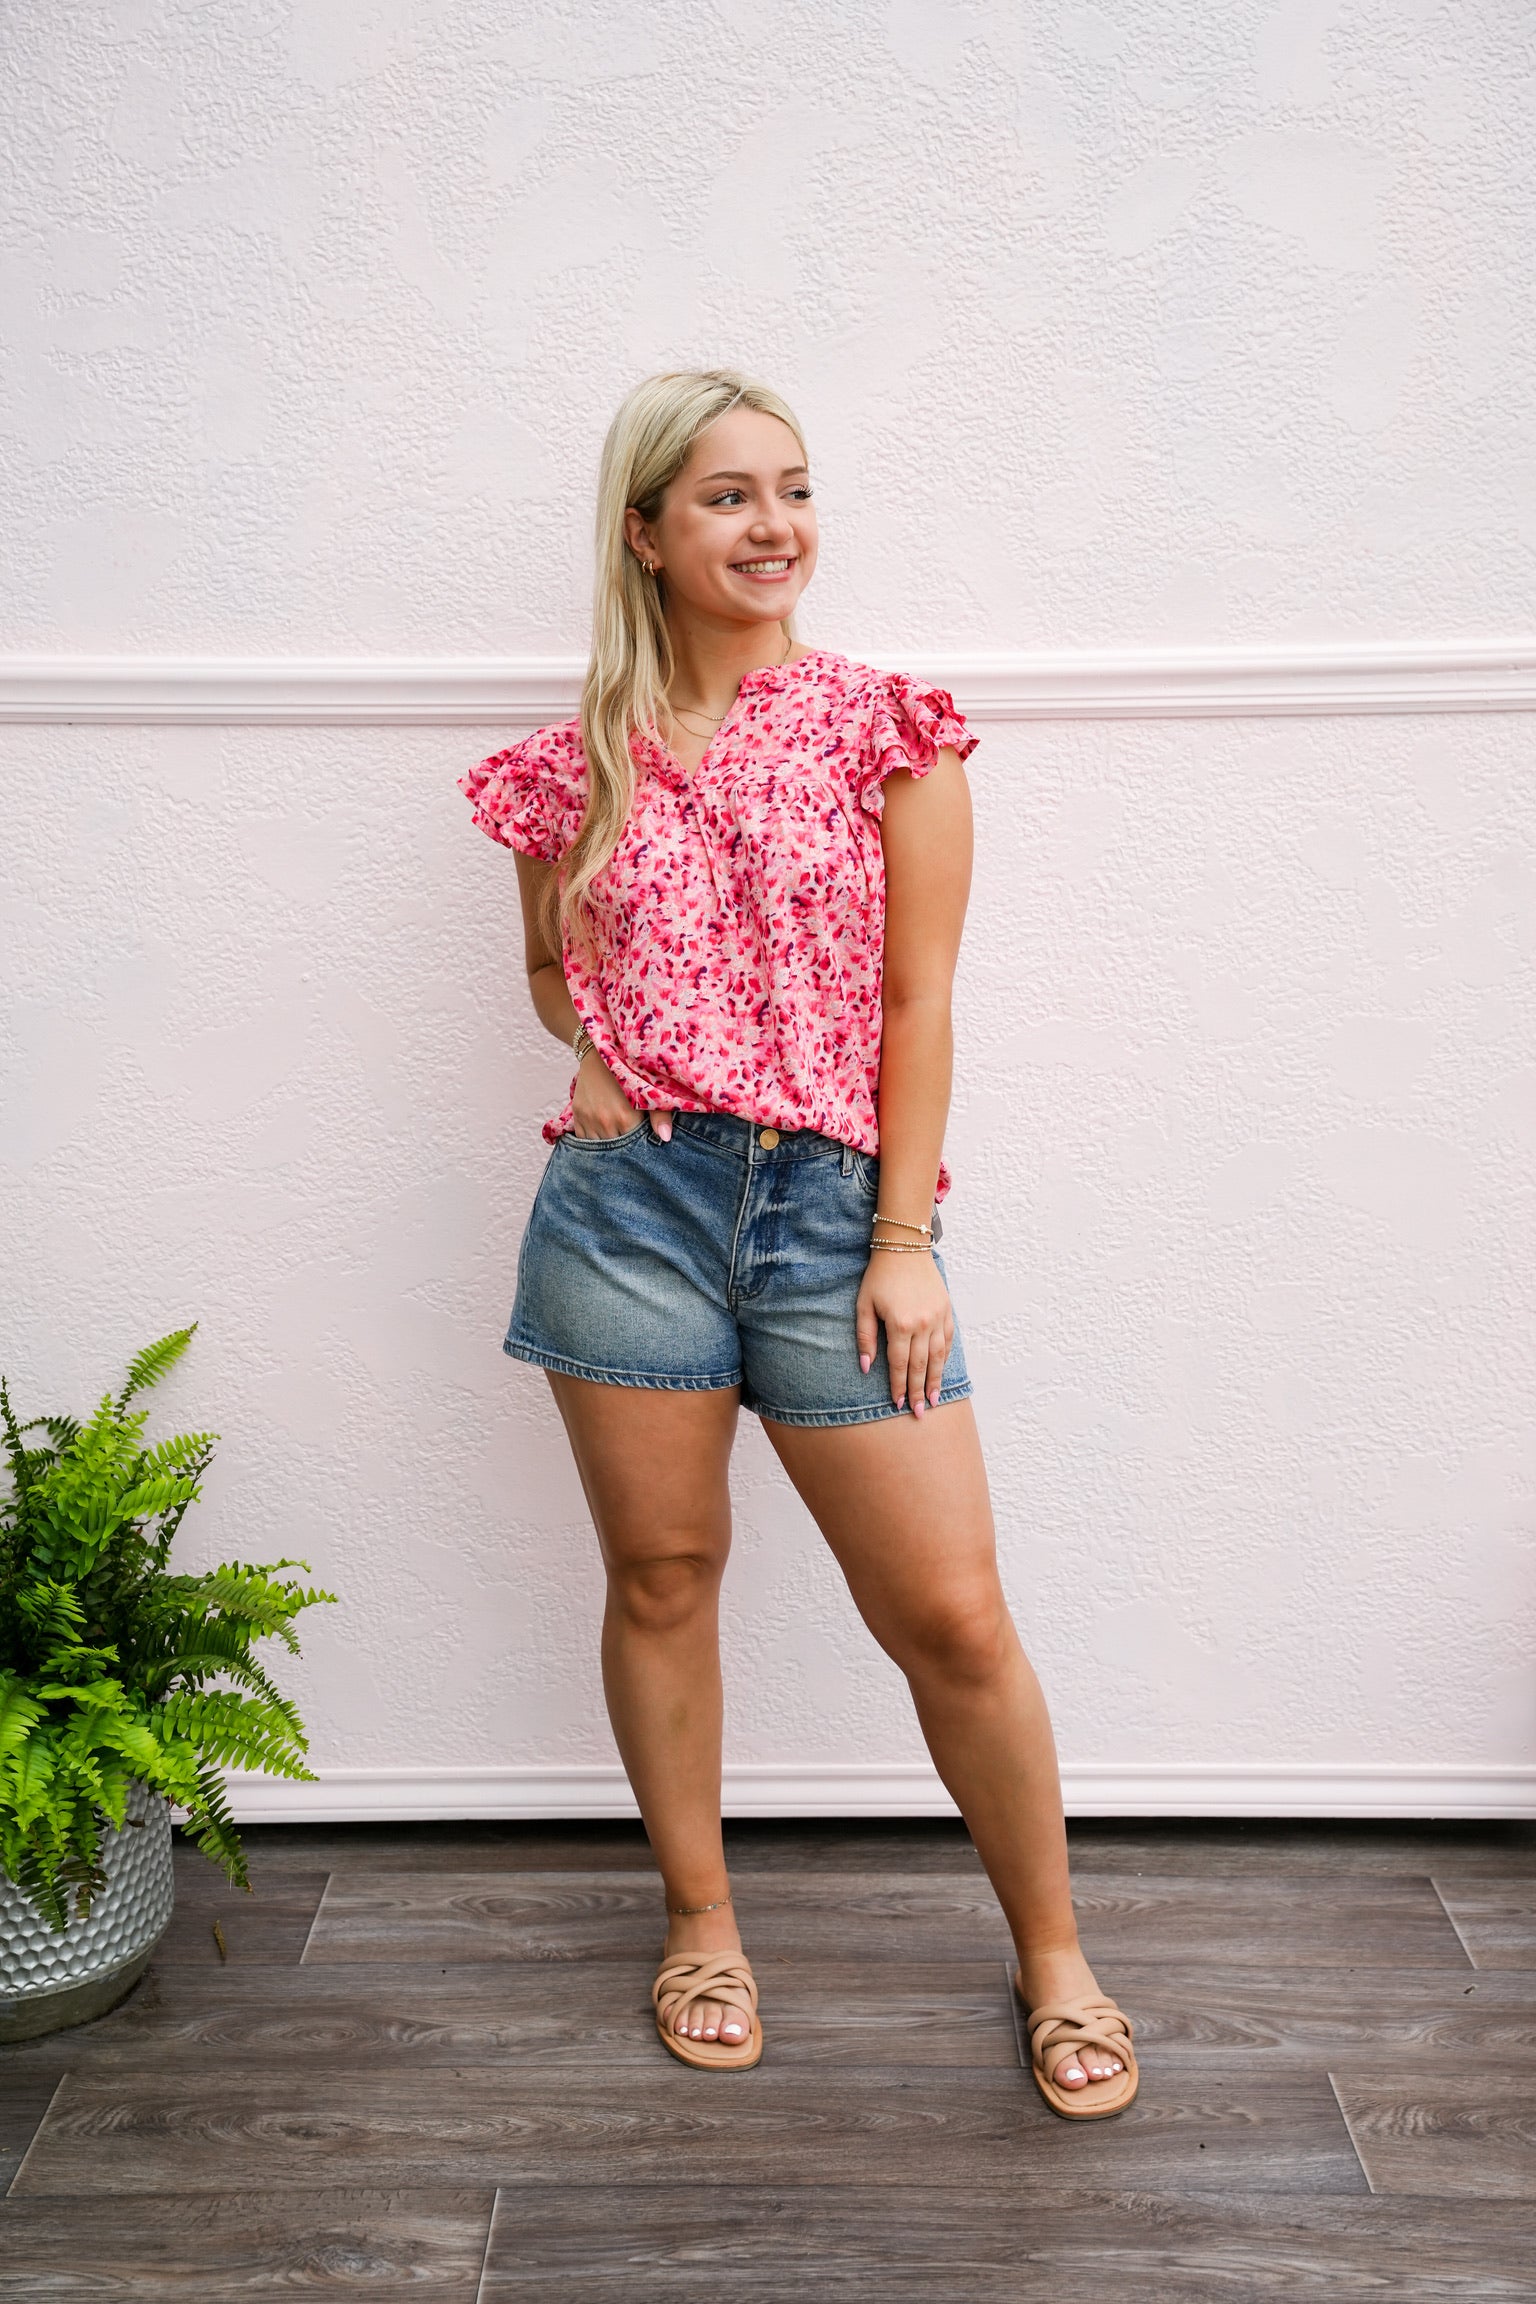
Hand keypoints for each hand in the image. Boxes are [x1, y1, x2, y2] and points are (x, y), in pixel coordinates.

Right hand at [570, 1049, 671, 1140]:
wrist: (601, 1051)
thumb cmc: (630, 1070)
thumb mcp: (648, 1090)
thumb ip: (660, 1115)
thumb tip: (665, 1138)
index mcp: (626, 1117)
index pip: (633, 1147)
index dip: (639, 1149)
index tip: (642, 1147)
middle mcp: (605, 1120)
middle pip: (615, 1150)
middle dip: (623, 1151)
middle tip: (629, 1146)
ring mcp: (588, 1118)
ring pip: (597, 1147)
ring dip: (606, 1146)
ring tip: (616, 1140)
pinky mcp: (577, 1114)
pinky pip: (582, 1139)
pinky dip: (591, 1140)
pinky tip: (601, 1135)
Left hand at [855, 1250, 953, 1415]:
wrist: (904, 1248)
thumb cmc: (879, 1277)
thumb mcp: (864, 1305)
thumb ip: (865, 1337)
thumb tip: (867, 1367)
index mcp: (900, 1324)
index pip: (900, 1364)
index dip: (898, 1386)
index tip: (897, 1404)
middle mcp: (923, 1324)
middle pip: (921, 1366)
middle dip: (918, 1392)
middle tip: (919, 1413)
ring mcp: (938, 1317)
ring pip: (938, 1357)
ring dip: (935, 1380)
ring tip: (933, 1400)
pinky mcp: (947, 1310)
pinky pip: (948, 1340)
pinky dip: (945, 1359)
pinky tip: (941, 1372)